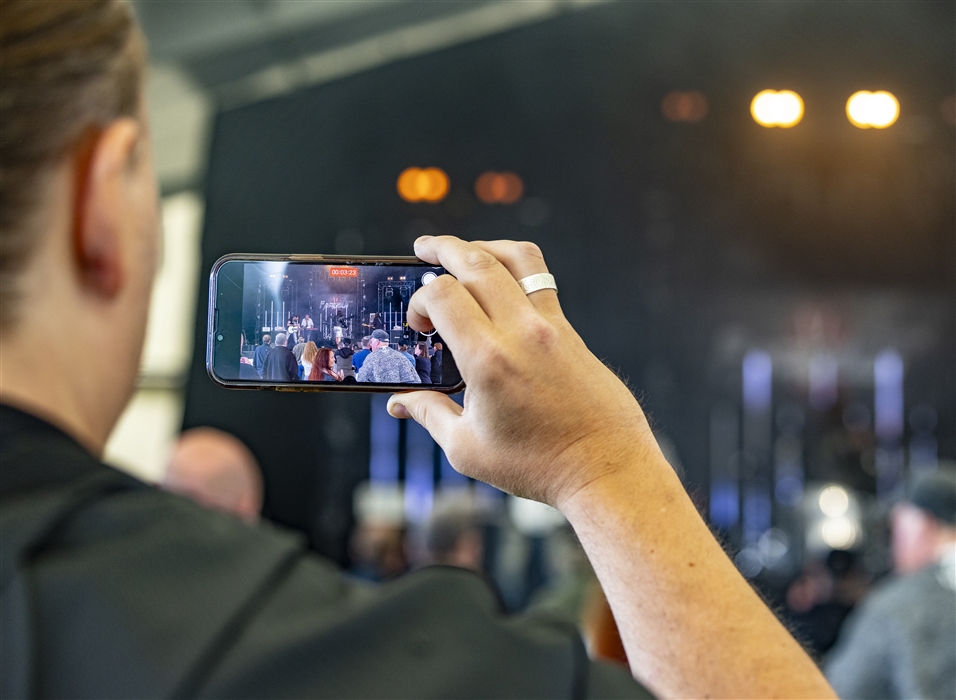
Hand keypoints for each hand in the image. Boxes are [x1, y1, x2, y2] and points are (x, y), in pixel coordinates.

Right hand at [388, 236, 665, 507]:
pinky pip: (540, 279)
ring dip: (483, 246)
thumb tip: (399, 401)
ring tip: (462, 250)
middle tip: (422, 248)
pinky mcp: (569, 330)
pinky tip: (499, 280)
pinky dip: (513, 267)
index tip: (418, 325)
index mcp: (488, 359)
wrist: (606, 468)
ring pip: (516, 258)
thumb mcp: (468, 448)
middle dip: (442, 249)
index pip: (444, 295)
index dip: (419, 301)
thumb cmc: (537, 465)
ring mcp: (550, 326)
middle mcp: (521, 332)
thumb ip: (429, 414)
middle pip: (476, 262)